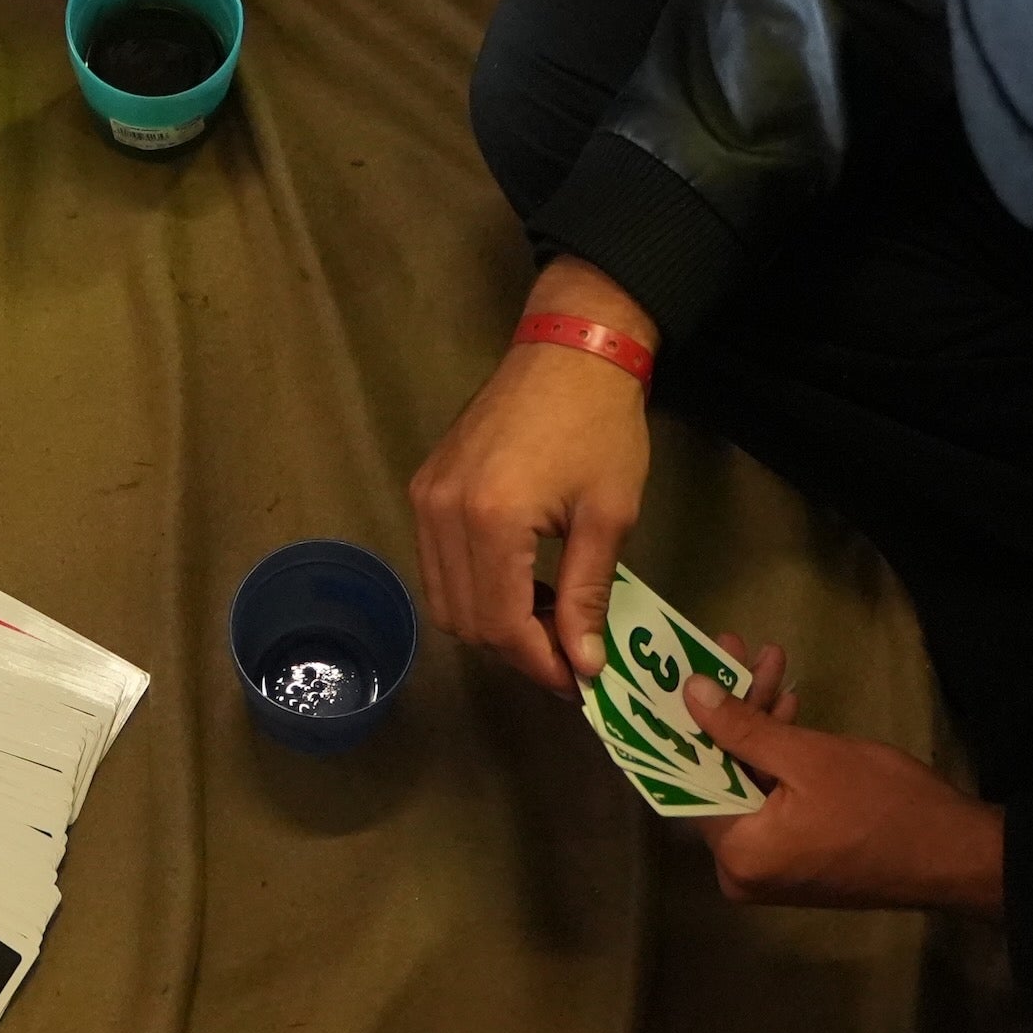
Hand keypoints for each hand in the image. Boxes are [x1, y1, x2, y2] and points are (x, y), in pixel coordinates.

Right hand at [408, 304, 654, 690]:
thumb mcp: (608, 516)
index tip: (580, 682)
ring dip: (492, 622)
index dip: (540, 664)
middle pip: (465, 620)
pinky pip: (437, 563)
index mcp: (490, 520)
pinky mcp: (424, 486)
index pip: (500, 624)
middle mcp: (442, 513)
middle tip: (569, 655)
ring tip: (547, 620)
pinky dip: (474, 588)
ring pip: (444, 598)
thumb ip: (586, 596)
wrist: (570, 350)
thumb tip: (584, 664)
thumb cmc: (600, 426)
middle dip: (516, 650)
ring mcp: (426, 498)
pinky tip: (519, 582)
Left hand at [680, 654, 1006, 908]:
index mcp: (737, 854)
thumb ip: (742, 728)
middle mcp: (743, 870)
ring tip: (771, 663)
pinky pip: (772, 800)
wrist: (960, 854)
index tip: (687, 669)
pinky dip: (778, 757)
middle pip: (718, 777)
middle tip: (737, 651)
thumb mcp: (808, 757)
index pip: (687, 780)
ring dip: (758, 724)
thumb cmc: (884, 805)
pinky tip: (788, 705)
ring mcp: (771, 868)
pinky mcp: (798, 858)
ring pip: (747, 782)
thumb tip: (689, 693)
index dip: (686, 720)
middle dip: (730, 710)